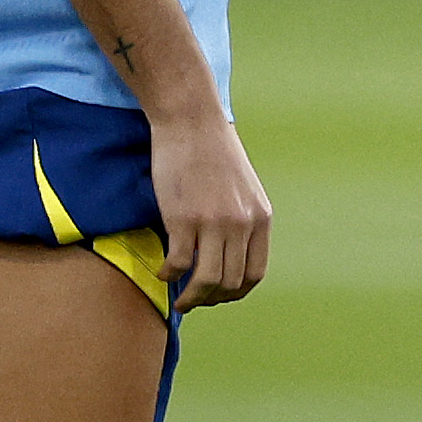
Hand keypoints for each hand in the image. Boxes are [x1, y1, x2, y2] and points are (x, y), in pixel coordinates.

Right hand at [148, 114, 273, 307]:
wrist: (191, 121)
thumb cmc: (212, 151)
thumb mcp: (243, 188)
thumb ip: (242, 219)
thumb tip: (229, 252)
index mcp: (260, 218)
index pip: (255, 273)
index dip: (236, 292)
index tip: (219, 296)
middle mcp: (242, 224)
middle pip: (231, 282)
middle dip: (211, 299)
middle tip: (193, 300)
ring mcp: (214, 222)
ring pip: (208, 280)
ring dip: (192, 297)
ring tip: (179, 299)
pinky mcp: (183, 218)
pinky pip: (179, 263)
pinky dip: (169, 275)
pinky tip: (162, 272)